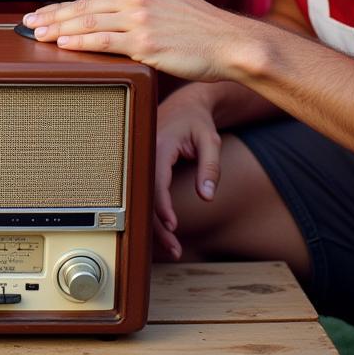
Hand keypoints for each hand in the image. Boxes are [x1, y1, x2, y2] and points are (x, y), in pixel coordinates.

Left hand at [21, 0, 243, 80]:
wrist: (232, 43)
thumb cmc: (202, 30)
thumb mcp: (169, 3)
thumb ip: (139, 5)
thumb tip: (109, 16)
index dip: (65, 6)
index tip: (44, 13)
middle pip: (84, 7)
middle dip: (51, 16)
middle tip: (28, 23)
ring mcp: (140, 19)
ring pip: (87, 23)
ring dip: (56, 29)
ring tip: (36, 35)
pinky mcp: (145, 42)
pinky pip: (102, 42)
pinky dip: (77, 43)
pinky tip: (61, 45)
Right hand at [152, 87, 222, 259]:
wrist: (185, 105)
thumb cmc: (197, 121)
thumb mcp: (210, 141)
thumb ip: (210, 168)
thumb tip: (206, 196)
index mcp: (158, 145)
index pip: (155, 182)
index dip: (162, 207)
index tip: (173, 226)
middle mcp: (144, 153)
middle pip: (145, 196)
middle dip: (157, 226)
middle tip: (175, 249)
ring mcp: (142, 159)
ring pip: (142, 197)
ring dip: (155, 223)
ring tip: (173, 247)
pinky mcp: (145, 166)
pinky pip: (145, 191)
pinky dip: (154, 212)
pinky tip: (164, 229)